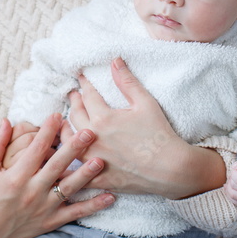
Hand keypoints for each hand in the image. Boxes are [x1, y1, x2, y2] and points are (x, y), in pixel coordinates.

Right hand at [0, 114, 114, 237]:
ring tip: (101, 161)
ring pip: (69, 189)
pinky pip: (75, 214)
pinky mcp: (51, 222)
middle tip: (90, 132)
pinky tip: (110, 197)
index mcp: (16, 177)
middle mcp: (32, 192)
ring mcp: (43, 208)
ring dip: (86, 175)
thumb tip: (8, 120)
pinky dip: (93, 206)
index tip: (58, 115)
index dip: (47, 130)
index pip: (36, 148)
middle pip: (57, 165)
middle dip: (74, 148)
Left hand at [67, 58, 225, 199]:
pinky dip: (69, 158)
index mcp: (103, 118)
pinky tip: (67, 154)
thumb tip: (114, 61)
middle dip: (74, 101)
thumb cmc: (159, 134)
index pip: (88, 95)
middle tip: (73, 95)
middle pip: (75, 115)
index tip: (80, 77)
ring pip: (68, 141)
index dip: (84, 84)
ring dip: (65, 127)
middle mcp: (93, 138)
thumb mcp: (145, 103)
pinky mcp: (96, 177)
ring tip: (66, 121)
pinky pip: (75, 167)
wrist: (171, 169)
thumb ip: (127, 81)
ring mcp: (93, 159)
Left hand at [223, 157, 236, 207]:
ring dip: (229, 187)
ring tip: (232, 180)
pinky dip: (230, 196)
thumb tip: (234, 168)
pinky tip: (231, 188)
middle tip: (235, 174)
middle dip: (231, 179)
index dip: (234, 173)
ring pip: (233, 196)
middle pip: (235, 187)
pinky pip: (236, 202)